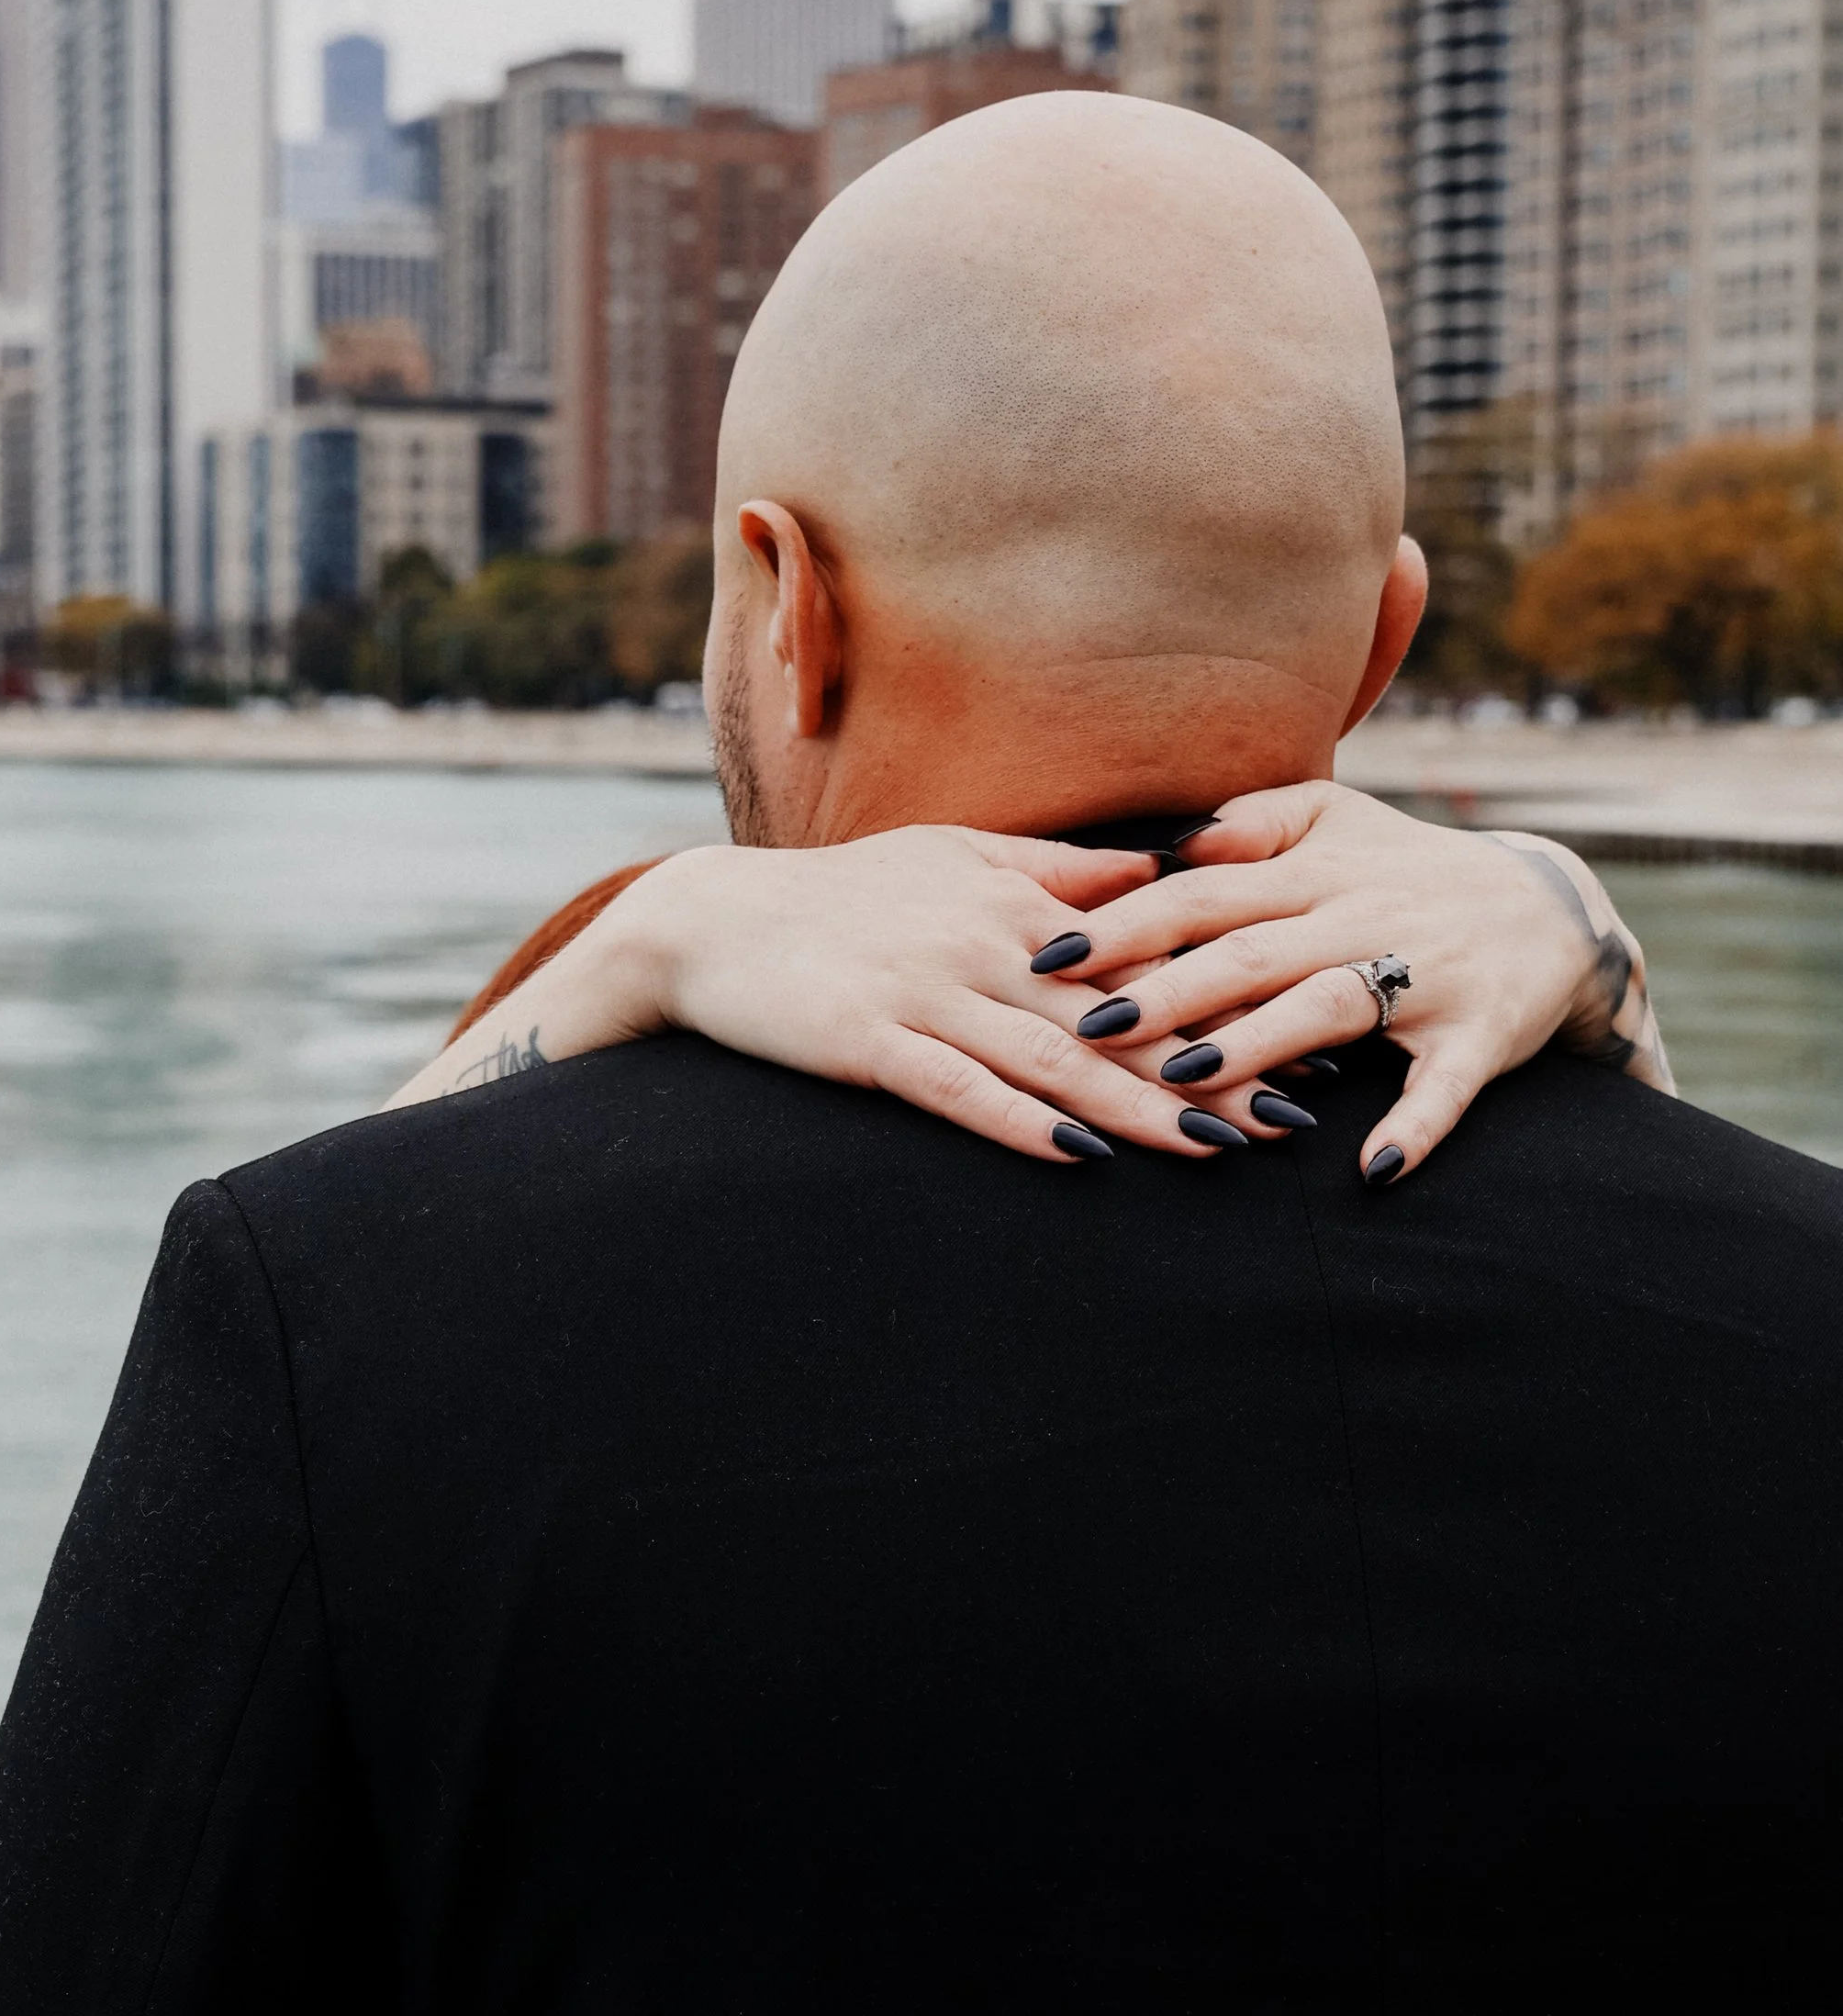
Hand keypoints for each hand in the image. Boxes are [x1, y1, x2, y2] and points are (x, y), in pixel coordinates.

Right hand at [389, 790, 1671, 1183]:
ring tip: (1217, 1148)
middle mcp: (983, 945)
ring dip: (1137, 1105)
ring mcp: (925, 995)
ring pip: (1052, 1058)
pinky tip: (1076, 1154)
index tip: (1308, 1022)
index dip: (1226, 991)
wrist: (707, 924)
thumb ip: (1051, 872)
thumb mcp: (946, 861)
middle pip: (1118, 1015)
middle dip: (1211, 1063)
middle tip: (1299, 1108)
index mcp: (1011, 904)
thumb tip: (1150, 873)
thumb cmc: (833, 897)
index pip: (1141, 955)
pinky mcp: (870, 1043)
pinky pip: (955, 1090)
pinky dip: (1016, 1120)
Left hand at [1048, 782, 1673, 1179]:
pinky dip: (1414, 1127)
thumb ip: (1253, 819)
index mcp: (1317, 871)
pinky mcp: (1478, 1036)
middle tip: (1087, 1026)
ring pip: (1330, 1006)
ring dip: (1258, 1044)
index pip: (1204, 891)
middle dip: (1167, 988)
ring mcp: (1424, 976)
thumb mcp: (1338, 820)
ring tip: (1184, 1080)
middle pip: (1250, 950)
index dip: (1126, 921)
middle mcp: (1363, 918)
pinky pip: (1446, 1087)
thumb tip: (1172, 840)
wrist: (1554, 909)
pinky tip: (1371, 1171)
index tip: (1050, 953)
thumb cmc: (1411, 870)